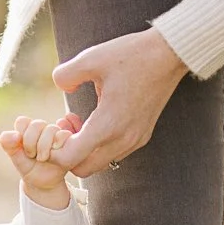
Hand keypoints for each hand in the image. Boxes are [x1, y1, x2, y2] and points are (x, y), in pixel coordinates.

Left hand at [0, 113, 79, 208]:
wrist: (43, 182)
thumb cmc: (28, 166)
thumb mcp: (15, 157)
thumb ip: (7, 143)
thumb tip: (16, 135)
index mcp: (27, 128)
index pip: (22, 122)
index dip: (21, 136)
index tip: (22, 150)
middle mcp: (42, 128)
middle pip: (37, 124)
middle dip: (31, 143)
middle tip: (32, 156)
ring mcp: (55, 133)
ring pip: (51, 129)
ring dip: (44, 146)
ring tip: (42, 159)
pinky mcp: (67, 140)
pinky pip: (64, 135)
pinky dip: (57, 147)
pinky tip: (55, 157)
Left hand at [52, 29, 187, 176]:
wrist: (170, 54)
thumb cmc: (131, 55)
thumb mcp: (91, 58)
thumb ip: (65, 75)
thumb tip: (60, 87)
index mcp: (108, 125)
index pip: (70, 159)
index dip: (53, 148)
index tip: (55, 126)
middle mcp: (123, 140)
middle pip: (83, 169)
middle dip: (67, 153)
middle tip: (63, 126)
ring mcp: (135, 141)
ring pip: (99, 163)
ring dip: (83, 150)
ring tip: (77, 121)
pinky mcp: (142, 136)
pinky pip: (113, 153)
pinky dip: (98, 145)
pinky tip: (95, 119)